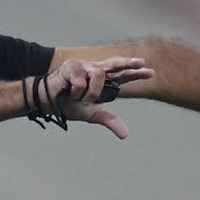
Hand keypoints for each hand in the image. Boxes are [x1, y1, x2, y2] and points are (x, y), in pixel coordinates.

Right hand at [39, 57, 153, 138]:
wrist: (48, 102)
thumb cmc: (69, 104)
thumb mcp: (92, 114)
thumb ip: (109, 120)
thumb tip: (125, 135)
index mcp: (102, 80)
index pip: (122, 76)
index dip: (135, 74)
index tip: (151, 73)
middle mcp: (96, 70)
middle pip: (116, 64)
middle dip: (129, 63)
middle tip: (141, 63)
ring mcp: (85, 66)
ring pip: (99, 76)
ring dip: (91, 93)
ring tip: (79, 98)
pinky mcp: (73, 66)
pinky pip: (82, 83)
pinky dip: (76, 93)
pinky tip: (68, 92)